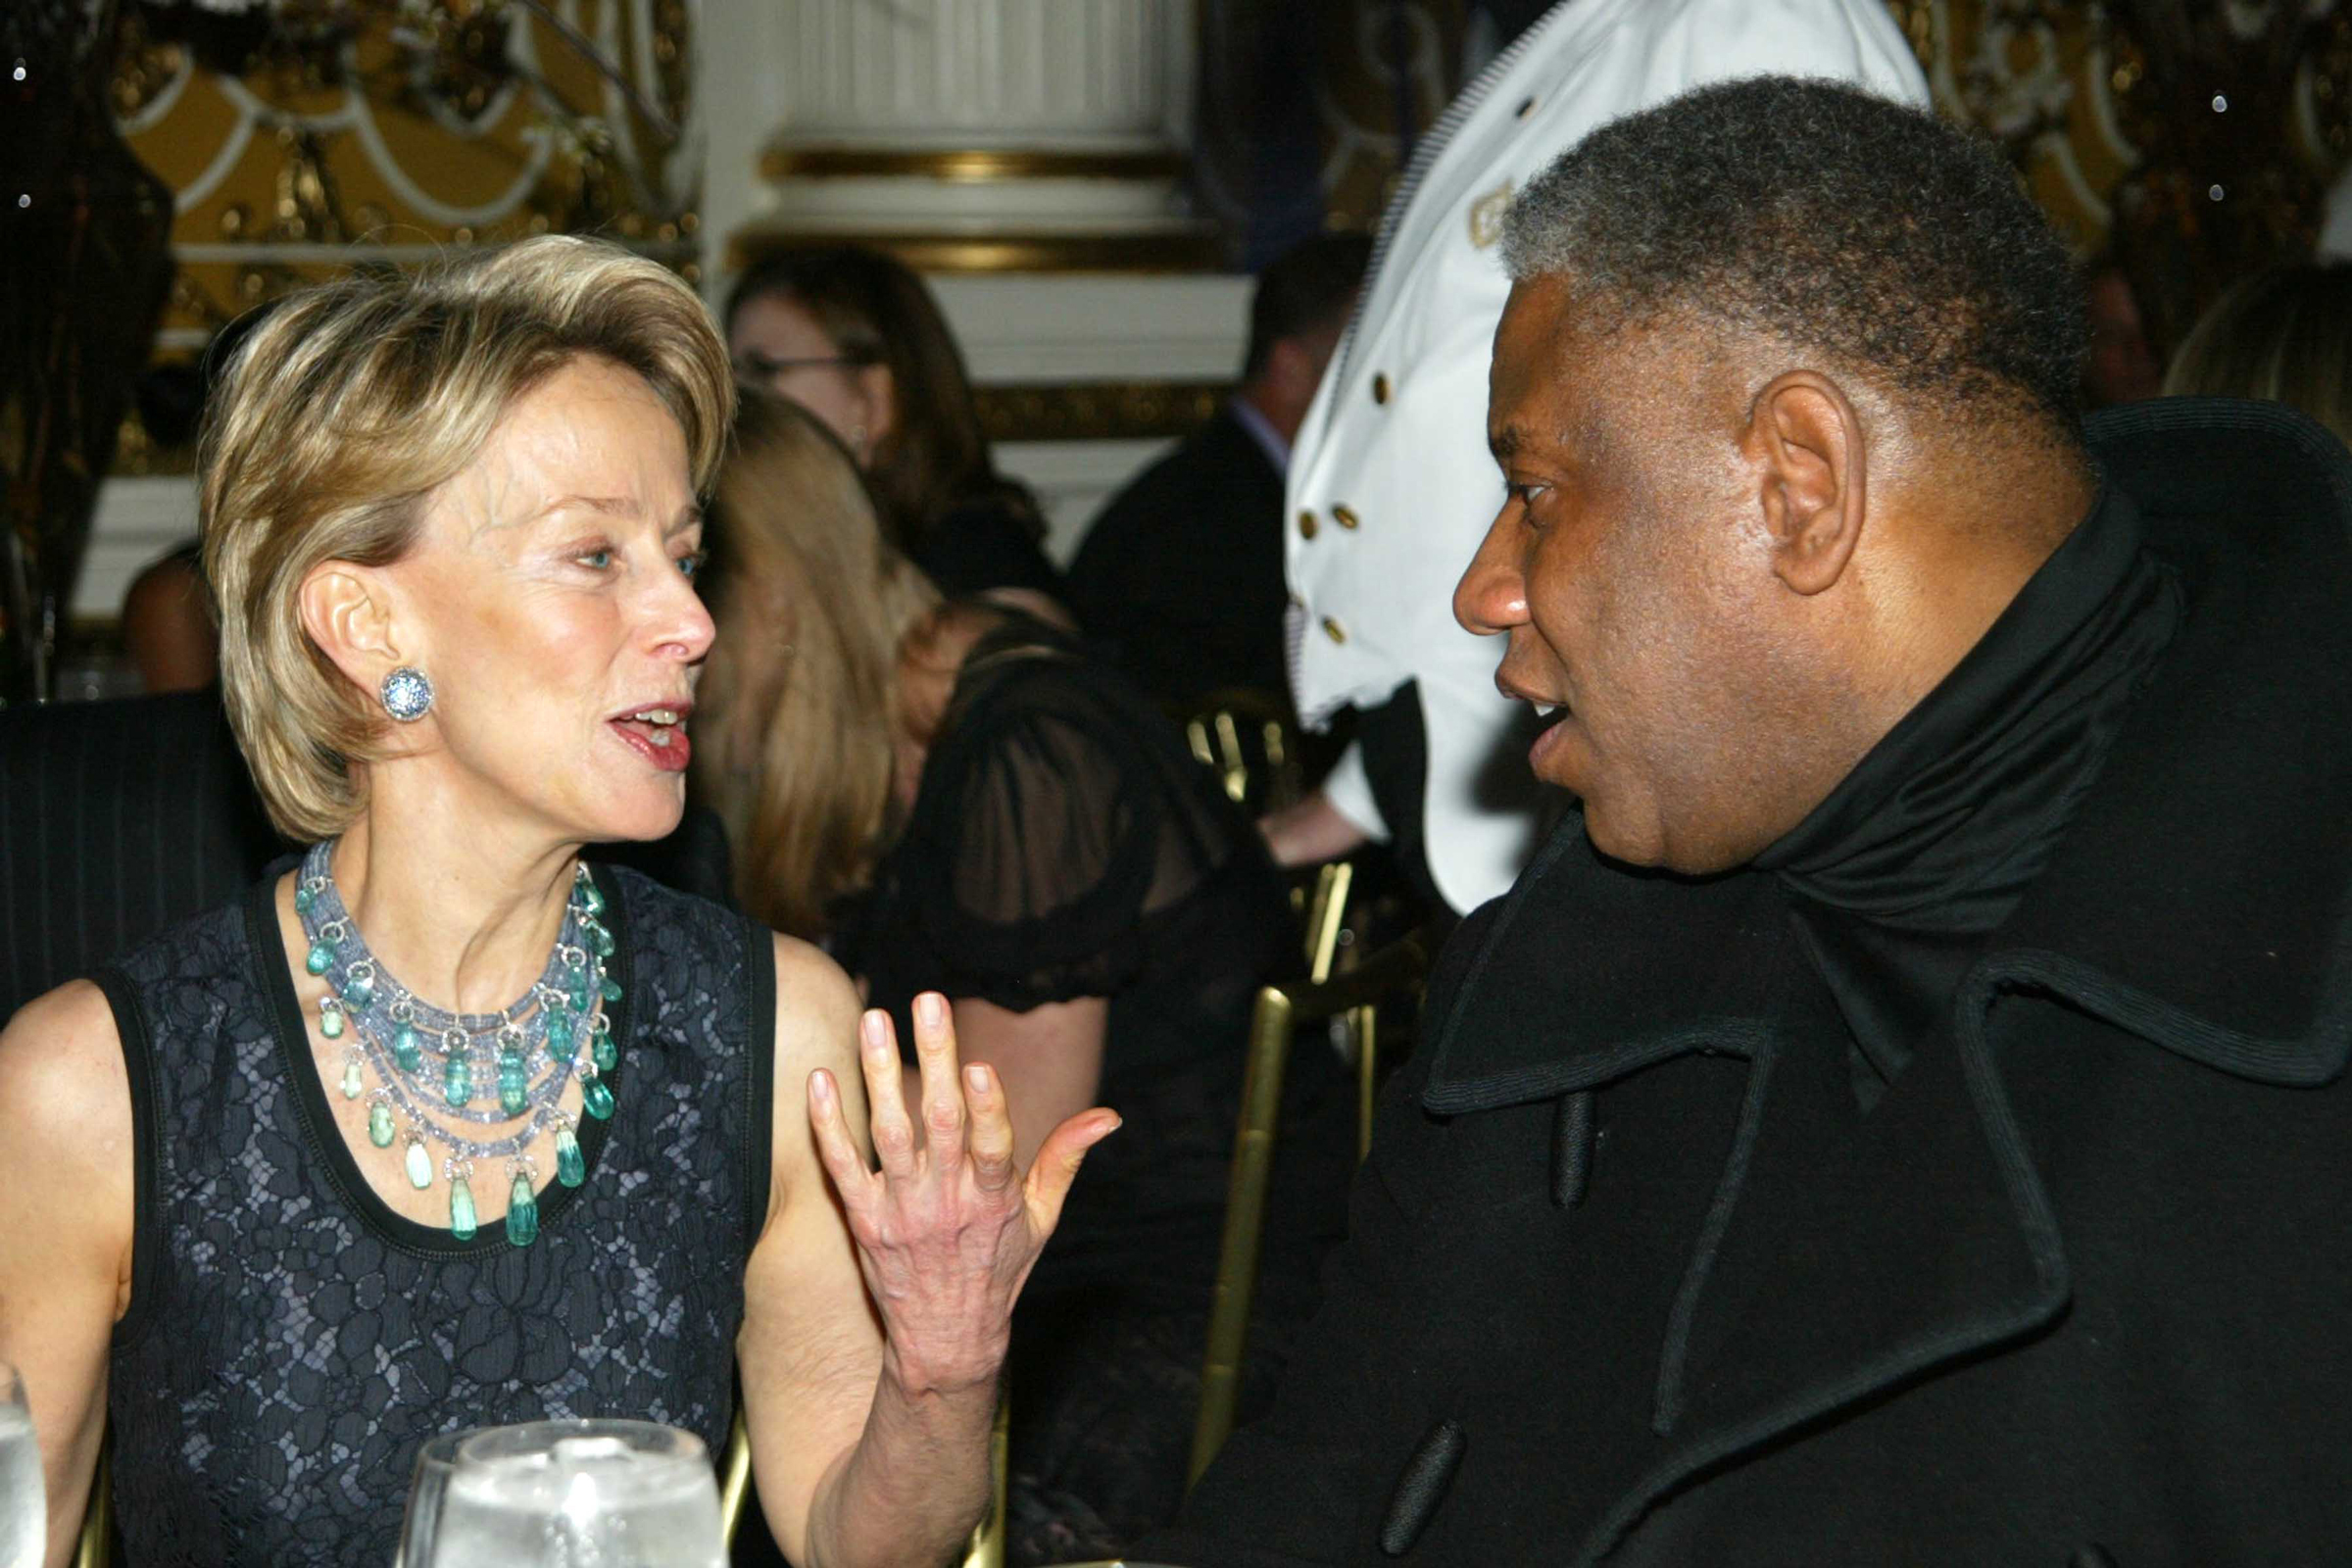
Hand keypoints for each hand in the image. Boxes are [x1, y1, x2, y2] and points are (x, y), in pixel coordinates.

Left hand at [807, 991, 1119, 1392]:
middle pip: (939, 1122)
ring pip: (888, 1134)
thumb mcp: (1043, 1218)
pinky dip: (829, 1125)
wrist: (945, 1340)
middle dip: (934, 1057)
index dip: (987, 1108)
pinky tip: (820, 1080)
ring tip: (874, 1020)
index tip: (980, 1065)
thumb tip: (1109, 1116)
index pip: (992, 1147)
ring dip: (879, 1074)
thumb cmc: (1000, 1268)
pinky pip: (841, 1167)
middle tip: (927, 1001)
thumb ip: (1065, 1159)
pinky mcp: (863, 1220)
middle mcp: (946, 1202)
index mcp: (994, 1199)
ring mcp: (901, 1211)